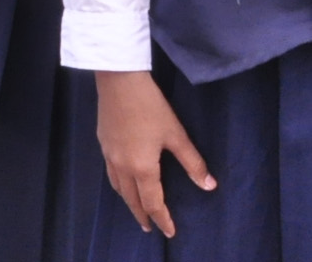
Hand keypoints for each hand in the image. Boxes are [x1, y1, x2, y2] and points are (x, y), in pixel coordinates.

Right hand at [95, 70, 215, 238]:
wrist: (118, 80)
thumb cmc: (150, 106)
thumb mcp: (176, 134)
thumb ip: (192, 162)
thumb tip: (209, 186)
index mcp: (142, 167)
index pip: (153, 202)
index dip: (162, 219)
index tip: (170, 232)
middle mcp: (122, 166)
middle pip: (131, 199)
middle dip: (142, 215)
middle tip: (150, 227)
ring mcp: (109, 154)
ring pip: (118, 187)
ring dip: (128, 201)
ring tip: (137, 208)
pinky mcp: (103, 142)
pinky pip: (110, 172)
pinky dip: (119, 184)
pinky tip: (123, 178)